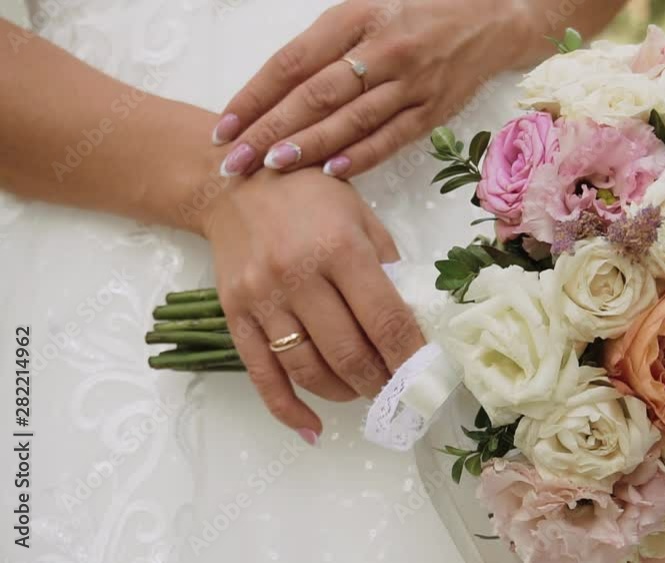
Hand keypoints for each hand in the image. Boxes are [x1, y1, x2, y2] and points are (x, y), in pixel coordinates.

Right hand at [202, 167, 424, 437]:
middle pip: (348, 353)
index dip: (409, 356)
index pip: (385, 319)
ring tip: (364, 392)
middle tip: (398, 391)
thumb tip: (411, 320)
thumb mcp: (360, 215)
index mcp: (339, 248)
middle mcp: (298, 276)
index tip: (425, 377)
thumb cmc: (308, 195)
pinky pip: (262, 375)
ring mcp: (262, 299)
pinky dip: (288, 409)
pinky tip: (313, 427)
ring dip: (343, 393)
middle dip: (381, 382)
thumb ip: (387, 264)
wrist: (232, 184)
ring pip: (308, 369)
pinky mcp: (235, 315)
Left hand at [211, 0, 528, 178]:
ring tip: (271, 167)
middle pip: (315, 94)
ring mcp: (412, 81)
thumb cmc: (418, 11)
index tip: (225, 125)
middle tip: (234, 160)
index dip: (255, 95)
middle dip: (269, 129)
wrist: (492, 17)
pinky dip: (361, 155)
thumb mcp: (367, 8)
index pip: (293, 61)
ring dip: (309, 146)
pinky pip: (392, 137)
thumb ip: (327, 44)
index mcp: (356, 16)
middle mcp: (383, 49)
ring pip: (351, 119)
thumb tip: (276, 90)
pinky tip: (331, 173)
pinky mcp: (434, 109)